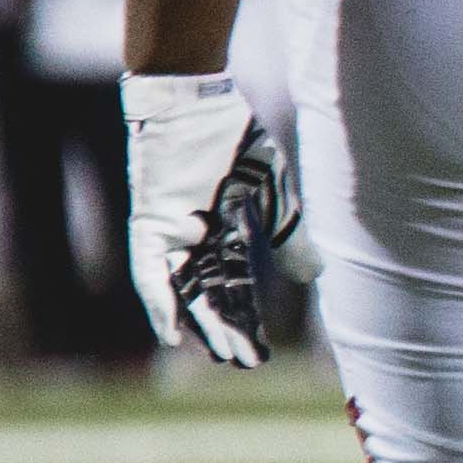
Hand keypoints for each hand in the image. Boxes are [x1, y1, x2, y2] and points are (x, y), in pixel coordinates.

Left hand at [120, 76, 291, 368]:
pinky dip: (160, 302)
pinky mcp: (151, 224)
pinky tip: (170, 332)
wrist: (193, 100)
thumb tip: (313, 278)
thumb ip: (290, 235)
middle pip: (212, 293)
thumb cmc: (234, 140)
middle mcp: (196, 240)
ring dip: (200, 323)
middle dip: (227, 328)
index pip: (238, 286)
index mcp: (226, 232)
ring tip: (217, 354)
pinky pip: (150, 272)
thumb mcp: (274, 192)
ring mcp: (172, 233)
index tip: (259, 353)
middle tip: (243, 362)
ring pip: (186, 289)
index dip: (248, 318)